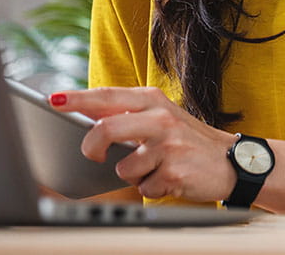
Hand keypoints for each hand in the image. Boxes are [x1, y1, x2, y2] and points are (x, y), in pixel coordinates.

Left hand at [50, 86, 236, 202]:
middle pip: (106, 129)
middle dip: (91, 147)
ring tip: (155, 167)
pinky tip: (169, 178)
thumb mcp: (161, 117)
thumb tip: (87, 115)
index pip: (107, 96)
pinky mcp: (174, 170)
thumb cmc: (188, 140)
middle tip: (93, 155)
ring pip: (123, 166)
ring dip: (133, 174)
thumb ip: (128, 115)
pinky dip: (151, 188)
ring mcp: (168, 145)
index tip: (53, 101)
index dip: (77, 99)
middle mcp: (160, 118)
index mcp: (153, 100)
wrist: (231, 161)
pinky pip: (143, 187)